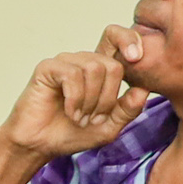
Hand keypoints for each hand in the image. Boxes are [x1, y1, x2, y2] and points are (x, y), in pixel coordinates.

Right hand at [5, 31, 149, 160]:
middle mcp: (83, 61)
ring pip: (94, 69)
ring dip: (90, 101)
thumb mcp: (108, 127)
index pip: (117, 38)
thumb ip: (128, 110)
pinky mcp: (48, 68)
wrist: (40, 146)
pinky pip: (72, 75)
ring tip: (80, 118)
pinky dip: (75, 99)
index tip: (136, 57)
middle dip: (107, 98)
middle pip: (112, 65)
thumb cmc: (71, 134)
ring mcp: (65, 62)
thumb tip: (143, 89)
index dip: (129, 39)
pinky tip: (70, 112)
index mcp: (100, 69)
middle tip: (94, 118)